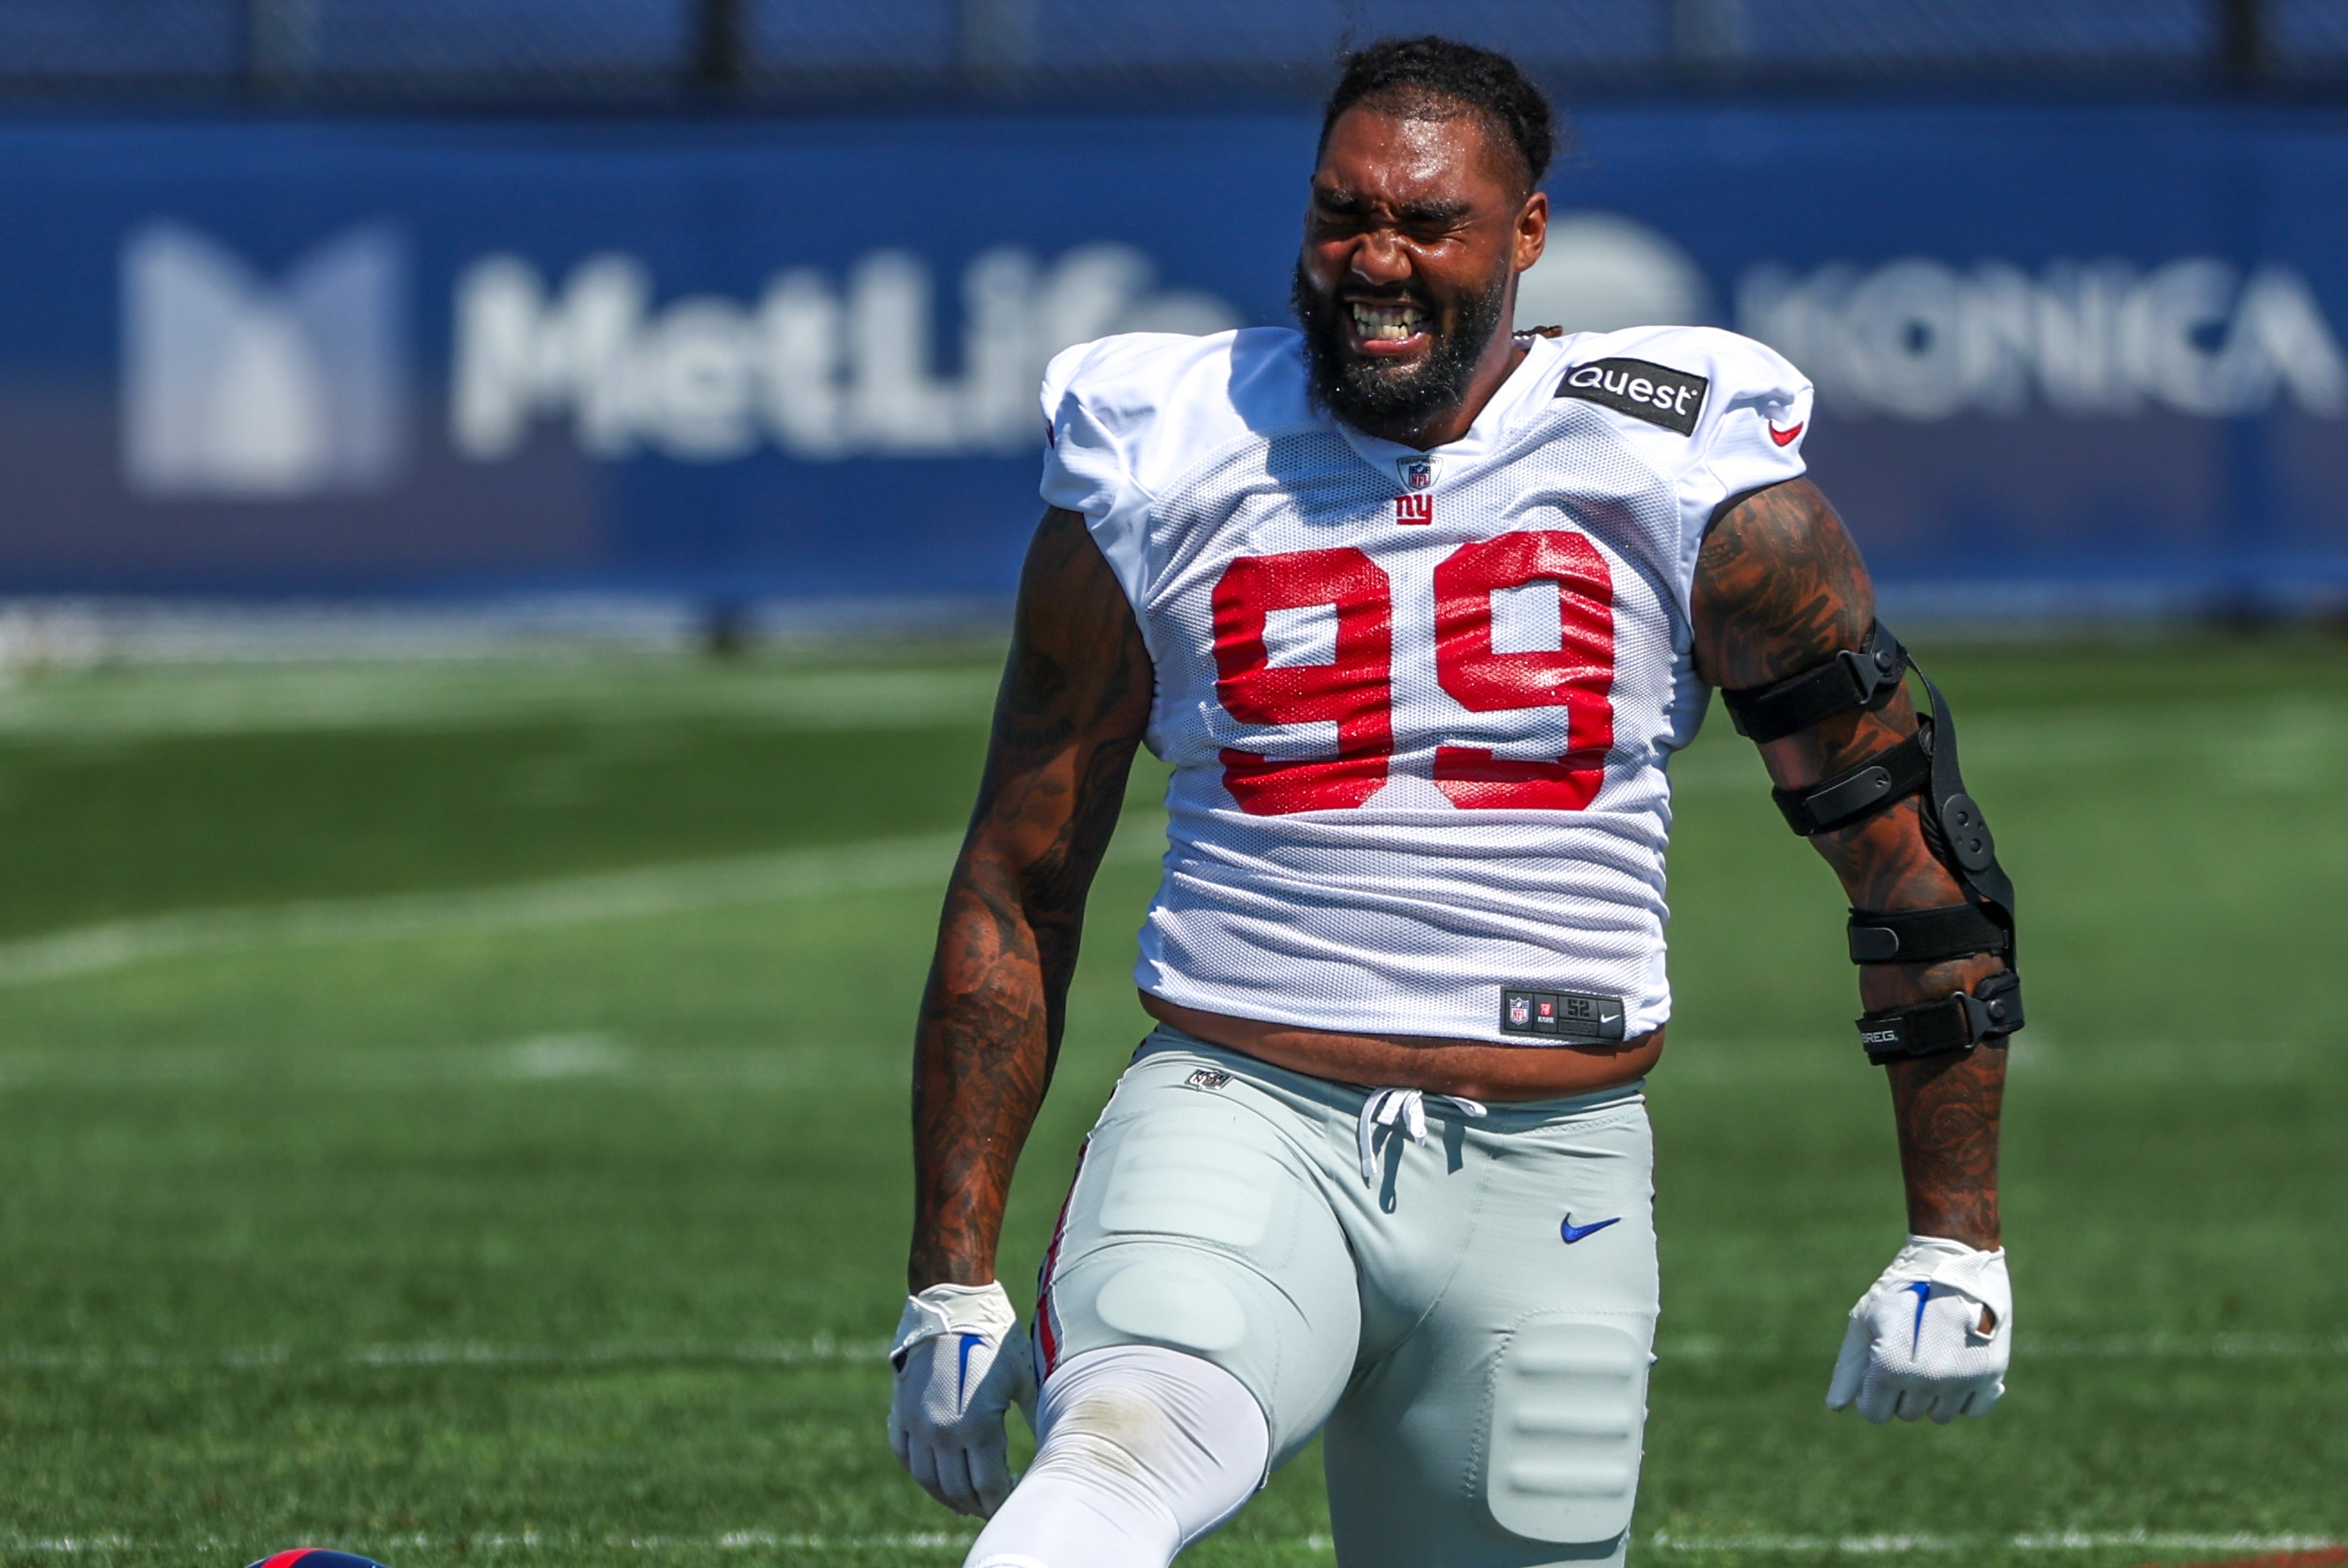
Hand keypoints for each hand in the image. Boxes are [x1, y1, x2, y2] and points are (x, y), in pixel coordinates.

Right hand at [887, 1281, 1036, 1516]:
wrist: (953, 1307)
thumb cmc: (995, 1341)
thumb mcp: (1023, 1380)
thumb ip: (1036, 1418)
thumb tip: (1054, 1448)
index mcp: (977, 1427)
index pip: (988, 1488)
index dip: (1001, 1503)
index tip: (1014, 1502)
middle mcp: (942, 1432)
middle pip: (958, 1491)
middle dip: (978, 1504)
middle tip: (993, 1506)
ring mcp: (917, 1424)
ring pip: (929, 1480)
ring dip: (948, 1496)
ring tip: (966, 1500)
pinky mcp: (901, 1412)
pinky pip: (905, 1456)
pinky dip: (920, 1472)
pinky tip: (936, 1476)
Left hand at [1826, 1235, 2009, 1423]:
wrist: (1957, 1256)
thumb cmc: (1902, 1287)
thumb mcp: (1865, 1319)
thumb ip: (1850, 1367)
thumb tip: (1835, 1407)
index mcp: (1893, 1364)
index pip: (1875, 1413)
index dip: (1870, 1394)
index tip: (1876, 1369)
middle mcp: (1932, 1377)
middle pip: (1907, 1413)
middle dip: (1900, 1389)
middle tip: (1907, 1348)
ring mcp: (1966, 1377)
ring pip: (1939, 1415)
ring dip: (1931, 1393)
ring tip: (1931, 1352)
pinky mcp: (1995, 1371)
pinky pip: (1972, 1409)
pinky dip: (1962, 1394)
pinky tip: (1956, 1361)